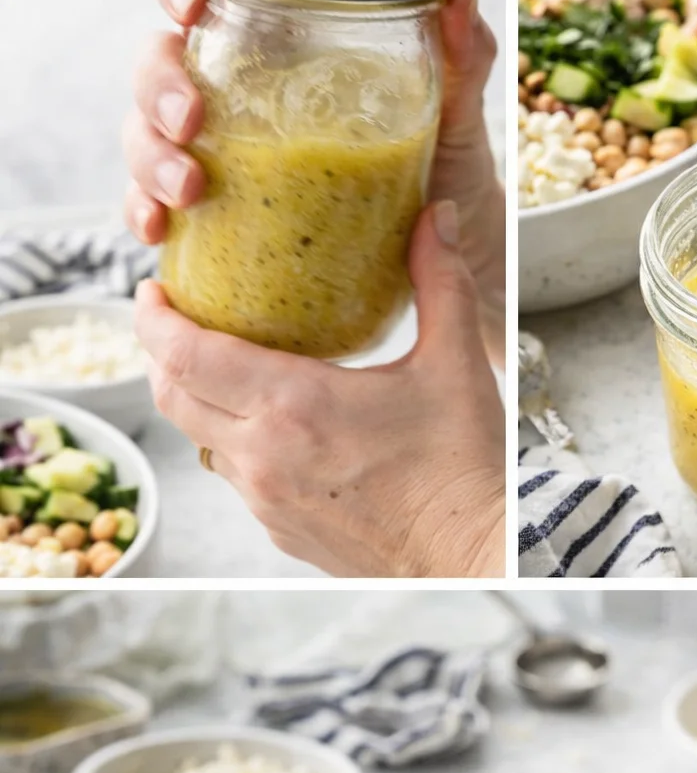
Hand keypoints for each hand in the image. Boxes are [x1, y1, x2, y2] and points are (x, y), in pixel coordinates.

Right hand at [124, 0, 504, 362]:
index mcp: (278, 50)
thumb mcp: (456, 112)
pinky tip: (158, 230)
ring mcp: (220, 158)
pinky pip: (157, 209)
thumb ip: (462, 53)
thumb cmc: (444, 170)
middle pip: (160, 67)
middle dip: (160, 88)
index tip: (192, 5)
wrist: (449, 262)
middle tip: (191, 122)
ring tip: (189, 189)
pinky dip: (143, 214)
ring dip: (151, 158)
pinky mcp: (216, 218)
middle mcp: (236, 97)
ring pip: (147, 137)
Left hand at [135, 202, 504, 577]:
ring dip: (198, 400)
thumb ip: (440, 282)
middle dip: (160, 353)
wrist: (468, 555)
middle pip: (172, 396)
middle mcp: (264, 456)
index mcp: (294, 406)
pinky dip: (236, 443)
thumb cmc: (461, 469)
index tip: (151, 291)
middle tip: (172, 319)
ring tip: (221, 367)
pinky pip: (235, 477)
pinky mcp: (279, 529)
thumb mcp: (454, 365)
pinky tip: (272, 425)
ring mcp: (266, 500)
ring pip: (199, 439)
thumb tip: (437, 217)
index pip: (184, 355)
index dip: (153, 319)